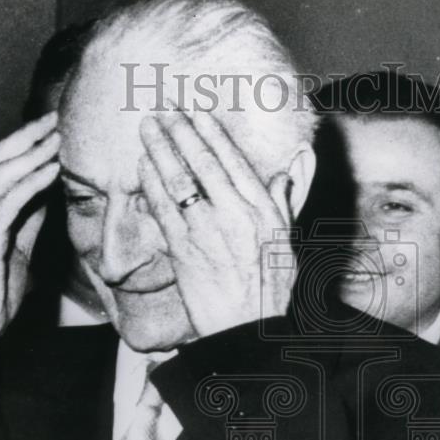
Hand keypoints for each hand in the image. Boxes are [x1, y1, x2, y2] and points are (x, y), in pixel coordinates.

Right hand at [0, 112, 59, 373]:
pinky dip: (32, 182)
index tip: (51, 128)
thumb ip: (29, 220)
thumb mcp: (19, 248)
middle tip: (55, 119)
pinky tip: (52, 170)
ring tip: (58, 138)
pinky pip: (9, 203)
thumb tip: (48, 193)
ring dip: (33, 153)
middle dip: (27, 136)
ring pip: (1, 175)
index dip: (23, 143)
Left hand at [138, 109, 293, 338]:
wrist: (246, 329)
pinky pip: (163, 208)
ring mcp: (206, 232)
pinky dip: (151, 183)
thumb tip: (298, 161)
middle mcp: (235, 215)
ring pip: (179, 180)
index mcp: (263, 210)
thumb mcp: (288, 240)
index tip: (196, 111)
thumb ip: (287, 198)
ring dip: (160, 149)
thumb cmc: (270, 288)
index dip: (211, 132)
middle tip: (163, 109)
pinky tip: (142, 165)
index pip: (232, 160)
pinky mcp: (183, 250)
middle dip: (181, 131)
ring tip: (148, 127)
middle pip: (202, 163)